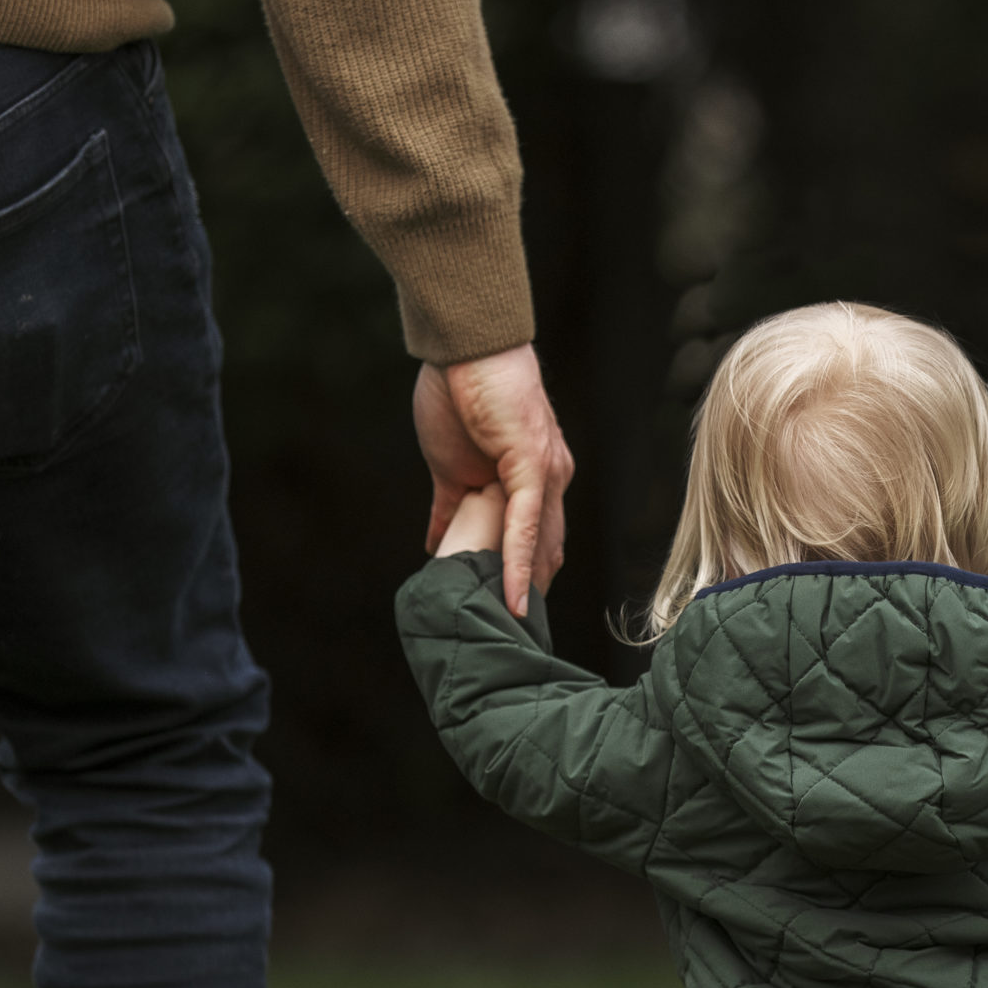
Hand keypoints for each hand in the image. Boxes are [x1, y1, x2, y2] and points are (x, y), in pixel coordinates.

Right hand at [414, 343, 574, 615]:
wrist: (464, 347)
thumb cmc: (457, 394)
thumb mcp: (450, 465)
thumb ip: (451, 503)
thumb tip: (438, 538)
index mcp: (535, 478)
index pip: (537, 542)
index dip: (525, 580)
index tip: (512, 619)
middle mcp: (549, 480)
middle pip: (545, 551)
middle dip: (531, 596)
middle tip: (517, 640)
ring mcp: (544, 473)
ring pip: (539, 545)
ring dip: (525, 590)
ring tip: (513, 632)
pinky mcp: (532, 464)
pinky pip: (526, 524)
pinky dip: (516, 562)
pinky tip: (509, 595)